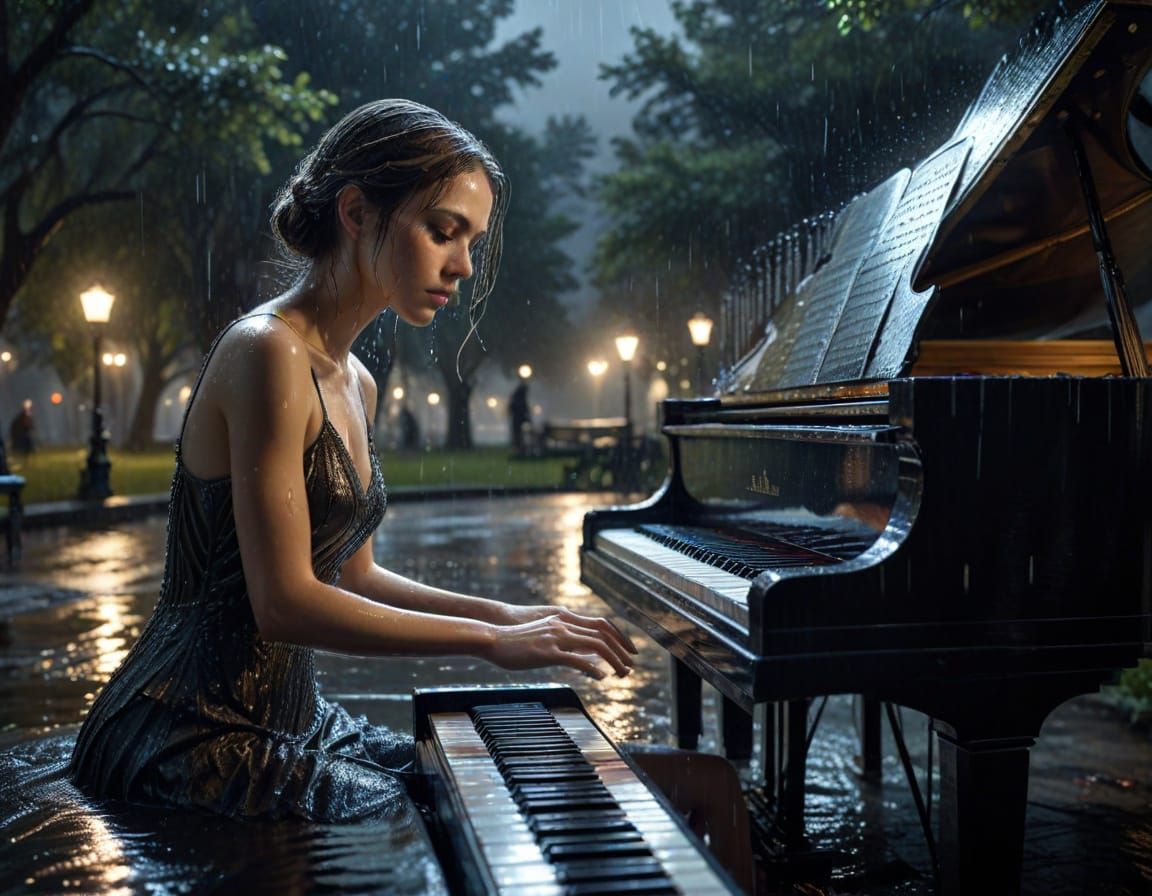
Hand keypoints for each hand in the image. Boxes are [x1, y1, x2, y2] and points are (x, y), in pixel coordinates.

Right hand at [484, 610, 637, 679]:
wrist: (493, 638)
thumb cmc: (515, 641)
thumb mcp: (544, 637)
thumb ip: (562, 642)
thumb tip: (580, 656)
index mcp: (564, 620)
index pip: (601, 624)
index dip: (619, 636)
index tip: (629, 650)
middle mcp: (563, 625)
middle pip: (603, 634)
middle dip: (622, 650)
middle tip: (631, 665)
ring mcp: (556, 637)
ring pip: (595, 645)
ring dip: (614, 660)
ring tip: (622, 674)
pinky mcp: (547, 652)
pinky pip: (576, 659)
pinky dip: (593, 668)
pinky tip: (601, 677)